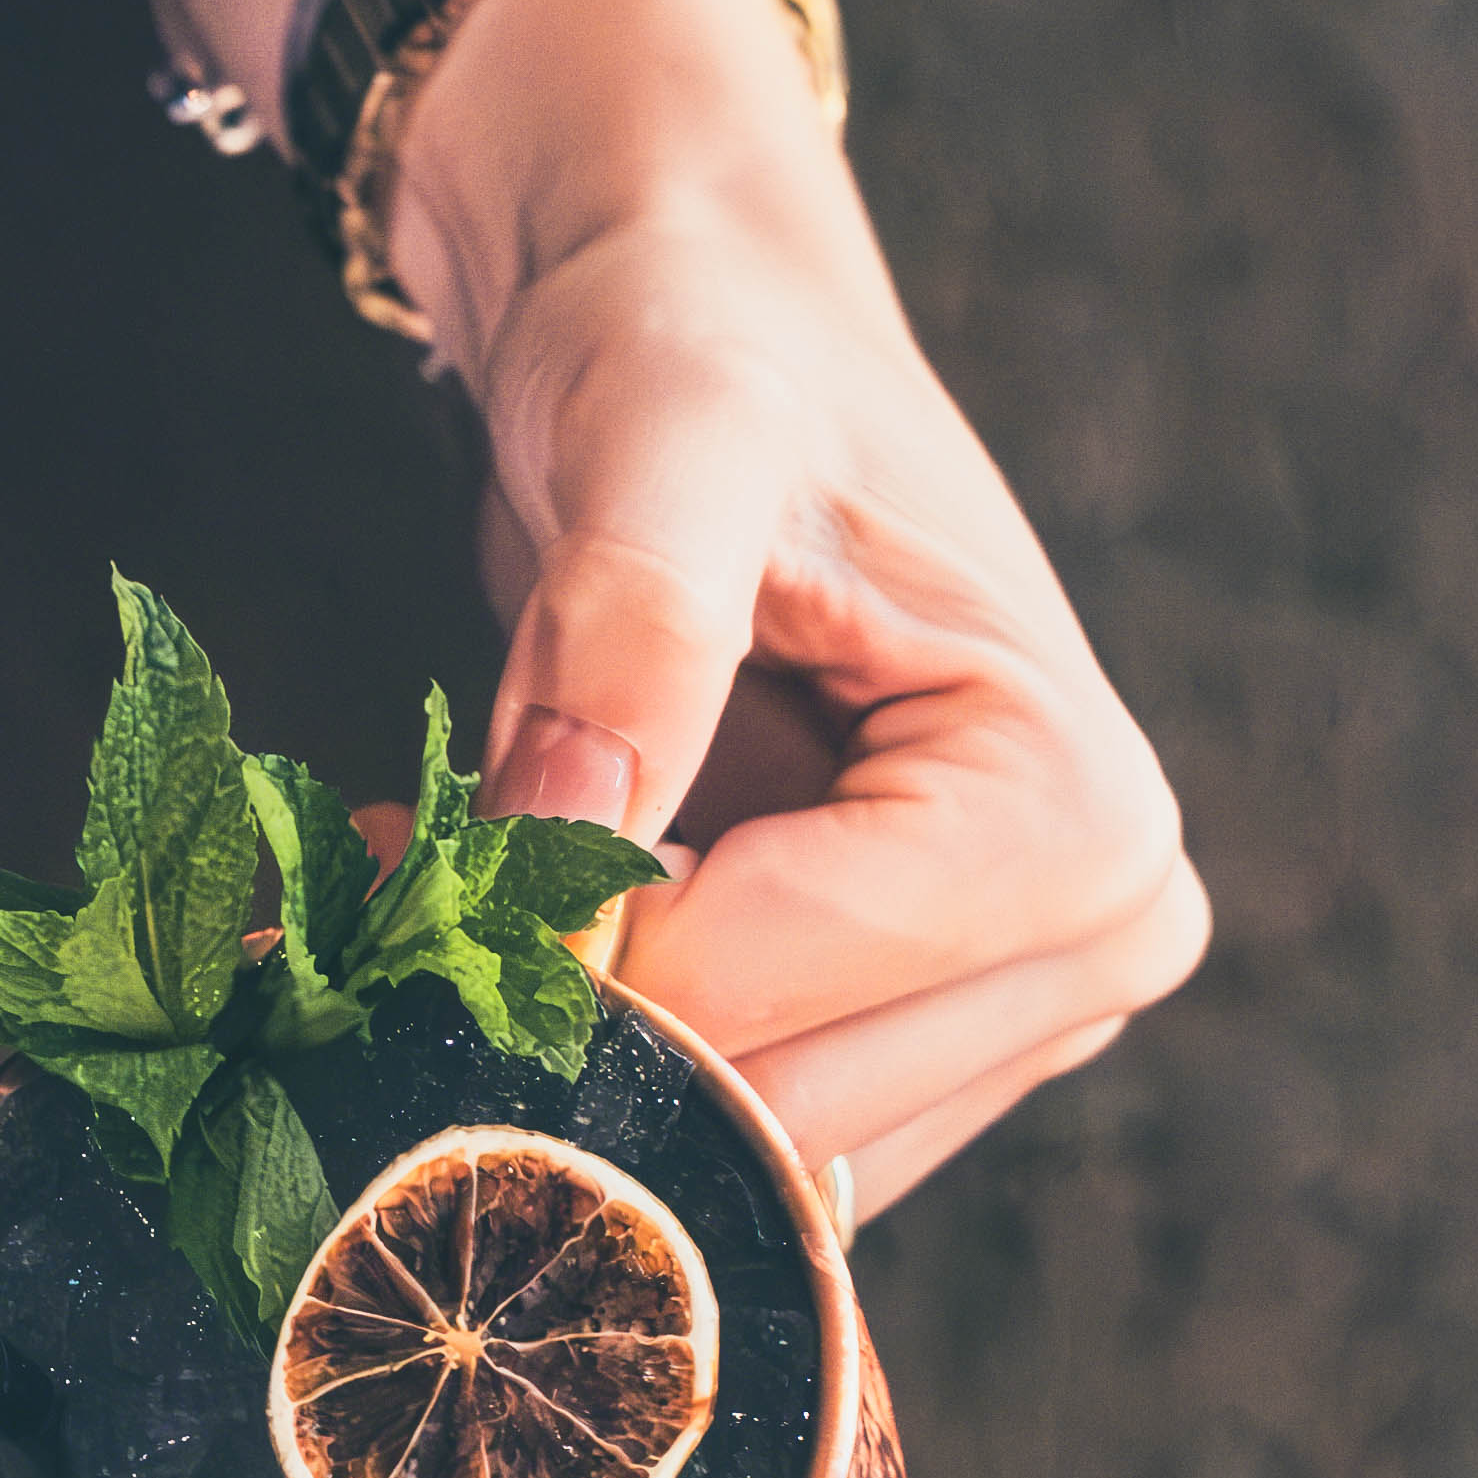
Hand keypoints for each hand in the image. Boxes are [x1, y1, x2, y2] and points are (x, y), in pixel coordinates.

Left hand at [377, 0, 1207, 1222]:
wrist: (690, 316)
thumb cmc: (699, 344)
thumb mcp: (666, 440)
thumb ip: (630, 632)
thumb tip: (559, 840)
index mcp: (1073, 822)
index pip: (767, 1001)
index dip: (555, 961)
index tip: (391, 883)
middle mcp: (1093, 944)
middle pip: (760, 1114)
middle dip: (549, 1033)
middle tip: (384, 896)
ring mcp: (1003, 1012)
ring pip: (729, 1160)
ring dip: (551, 1058)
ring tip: (436, 887)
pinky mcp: (902, 1035)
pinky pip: (724, 1136)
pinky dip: (584, 1059)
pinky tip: (504, 922)